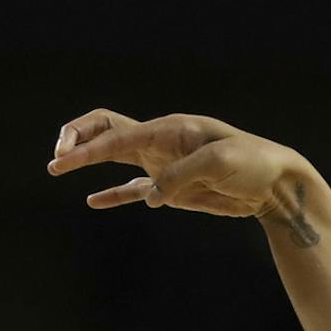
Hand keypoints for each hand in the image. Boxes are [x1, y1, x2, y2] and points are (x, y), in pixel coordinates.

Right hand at [46, 109, 309, 231]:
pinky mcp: (172, 189)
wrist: (274, 183)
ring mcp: (163, 165)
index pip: (116, 134)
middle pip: (107, 131)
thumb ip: (179, 176)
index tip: (62, 162)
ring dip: (87, 161)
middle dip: (78, 141)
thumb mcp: (218, 163)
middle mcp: (160, 142)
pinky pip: (135, 190)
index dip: (86, 148)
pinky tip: (94, 201)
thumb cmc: (251, 163)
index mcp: (168, 129)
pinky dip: (114, 194)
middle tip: (56, 160)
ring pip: (115, 156)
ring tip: (57, 168)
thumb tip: (150, 196)